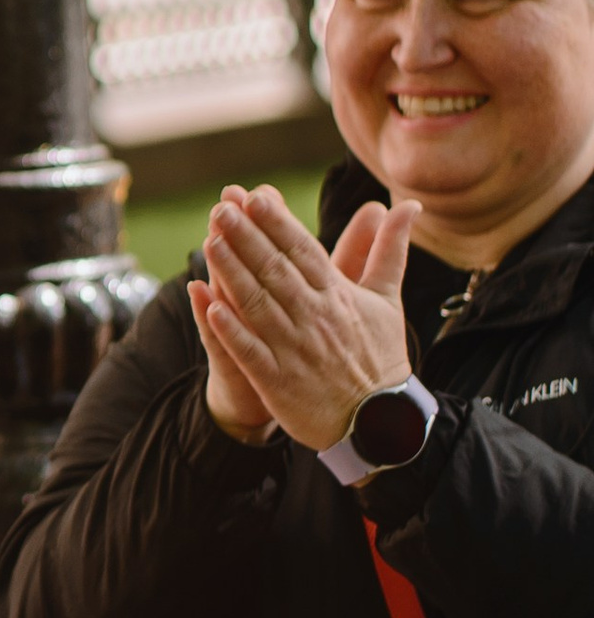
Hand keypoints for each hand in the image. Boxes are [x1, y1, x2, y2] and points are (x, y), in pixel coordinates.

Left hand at [196, 184, 417, 454]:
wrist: (382, 421)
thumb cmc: (380, 355)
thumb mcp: (388, 299)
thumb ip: (389, 249)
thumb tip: (408, 206)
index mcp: (337, 296)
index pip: (303, 251)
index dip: (277, 224)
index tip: (254, 196)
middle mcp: (315, 317)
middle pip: (276, 271)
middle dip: (247, 238)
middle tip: (221, 207)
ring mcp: (295, 349)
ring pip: (259, 305)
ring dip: (232, 274)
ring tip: (210, 242)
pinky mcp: (278, 381)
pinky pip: (251, 351)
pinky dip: (232, 329)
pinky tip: (209, 305)